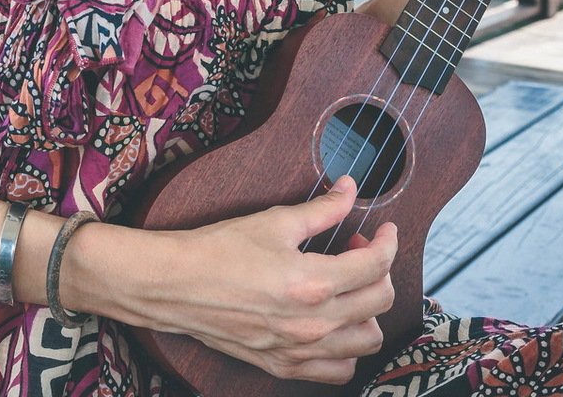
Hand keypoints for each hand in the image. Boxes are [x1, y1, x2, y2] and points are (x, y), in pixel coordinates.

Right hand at [135, 174, 396, 383]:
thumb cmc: (218, 251)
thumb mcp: (274, 221)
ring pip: (366, 340)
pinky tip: (333, 325)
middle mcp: (312, 323)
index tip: (382, 231)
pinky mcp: (283, 365)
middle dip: (378, 270)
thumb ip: (322, 209)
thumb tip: (349, 190)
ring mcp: (299, 349)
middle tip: (357, 252)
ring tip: (347, 290)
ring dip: (368, 311)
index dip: (387, 242)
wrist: (175, 285)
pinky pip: (338, 371)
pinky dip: (346, 350)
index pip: (376, 265)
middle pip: (379, 301)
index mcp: (313, 283)